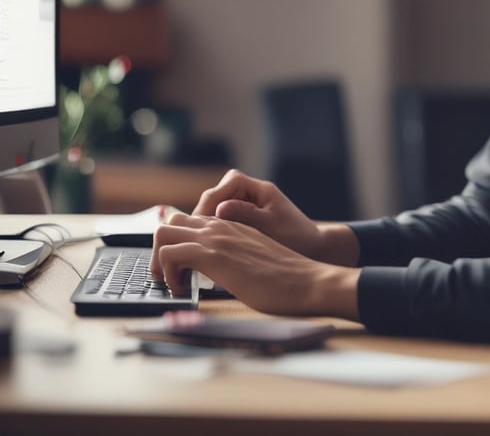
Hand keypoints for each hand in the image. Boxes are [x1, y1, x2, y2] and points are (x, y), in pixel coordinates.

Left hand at [150, 212, 360, 318]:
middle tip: (170, 276)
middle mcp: (219, 226)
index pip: (187, 221)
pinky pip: (170, 254)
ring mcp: (216, 238)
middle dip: (160, 251)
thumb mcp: (252, 260)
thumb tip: (214, 274)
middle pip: (169, 222)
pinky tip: (184, 290)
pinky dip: (167, 274)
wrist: (306, 281)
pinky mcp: (214, 256)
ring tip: (174, 283)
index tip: (179, 269)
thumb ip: (233, 257)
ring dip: (159, 260)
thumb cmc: (284, 278)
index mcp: (230, 225)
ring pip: (163, 233)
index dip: (176, 245)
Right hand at [193, 169, 359, 265]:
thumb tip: (219, 210)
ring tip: (198, 249)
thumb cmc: (297, 237)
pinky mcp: (243, 221)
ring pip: (214, 211)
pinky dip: (213, 234)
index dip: (209, 205)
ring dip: (205, 227)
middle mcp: (250, 193)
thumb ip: (246, 216)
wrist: (314, 249)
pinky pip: (220, 223)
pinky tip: (209, 252)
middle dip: (202, 218)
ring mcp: (245, 206)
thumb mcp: (272, 226)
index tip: (199, 226)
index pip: (225, 186)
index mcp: (259, 188)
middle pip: (215, 198)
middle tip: (193, 241)